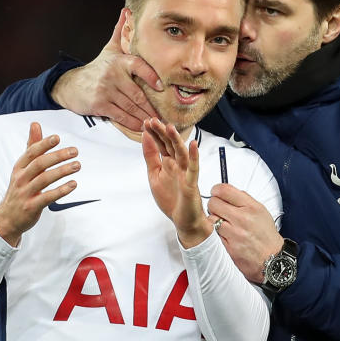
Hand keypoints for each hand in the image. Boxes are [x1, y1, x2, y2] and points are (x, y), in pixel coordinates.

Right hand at [0, 122, 79, 245]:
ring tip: (77, 165)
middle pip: (39, 164)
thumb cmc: (20, 188)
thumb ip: (32, 146)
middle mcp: (21, 178)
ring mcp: (25, 193)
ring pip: (44, 179)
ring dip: (62, 171)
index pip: (31, 153)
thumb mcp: (23, 167)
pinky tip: (73, 184)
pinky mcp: (32, 206)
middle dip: (57, 156)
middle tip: (74, 151)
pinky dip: (61, 190)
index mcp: (19, 167)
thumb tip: (35, 124)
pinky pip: (47, 197)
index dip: (43, 144)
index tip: (57, 138)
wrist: (8, 218)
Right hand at [51, 8, 162, 130]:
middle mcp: (113, 75)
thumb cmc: (98, 68)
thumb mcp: (110, 49)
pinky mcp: (100, 104)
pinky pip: (120, 116)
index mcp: (119, 61)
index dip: (150, 76)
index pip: (138, 66)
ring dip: (145, 117)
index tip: (161, 87)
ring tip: (157, 123)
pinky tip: (142, 127)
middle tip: (165, 116)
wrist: (72, 85)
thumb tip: (127, 11)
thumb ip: (121, 33)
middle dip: (151, 107)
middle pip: (137, 93)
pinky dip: (132, 123)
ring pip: (130, 107)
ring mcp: (106, 90)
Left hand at [141, 118, 213, 247]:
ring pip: (181, 153)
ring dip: (176, 140)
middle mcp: (178, 165)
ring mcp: (185, 173)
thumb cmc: (171, 198)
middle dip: (162, 133)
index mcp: (168, 162)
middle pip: (170, 145)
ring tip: (170, 127)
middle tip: (153, 120)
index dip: (154, 133)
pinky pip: (193, 169)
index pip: (161, 144)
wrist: (183, 220)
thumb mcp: (154, 175)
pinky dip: (194, 157)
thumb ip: (151, 157)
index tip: (146, 122)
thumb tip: (145, 138)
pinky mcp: (191, 183)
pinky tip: (193, 145)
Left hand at [207, 184, 282, 282]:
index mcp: (251, 207)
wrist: (272, 259)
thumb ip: (244, 200)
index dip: (216, 190)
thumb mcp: (261, 211)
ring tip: (223, 223)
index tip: (216, 192)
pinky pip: (214, 234)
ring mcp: (234, 233)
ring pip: (211, 219)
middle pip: (214, 203)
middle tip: (218, 209)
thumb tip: (228, 193)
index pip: (224, 190)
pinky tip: (226, 234)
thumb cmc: (266, 236)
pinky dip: (217, 233)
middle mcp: (242, 219)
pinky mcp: (228, 246)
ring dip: (214, 220)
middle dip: (214, 205)